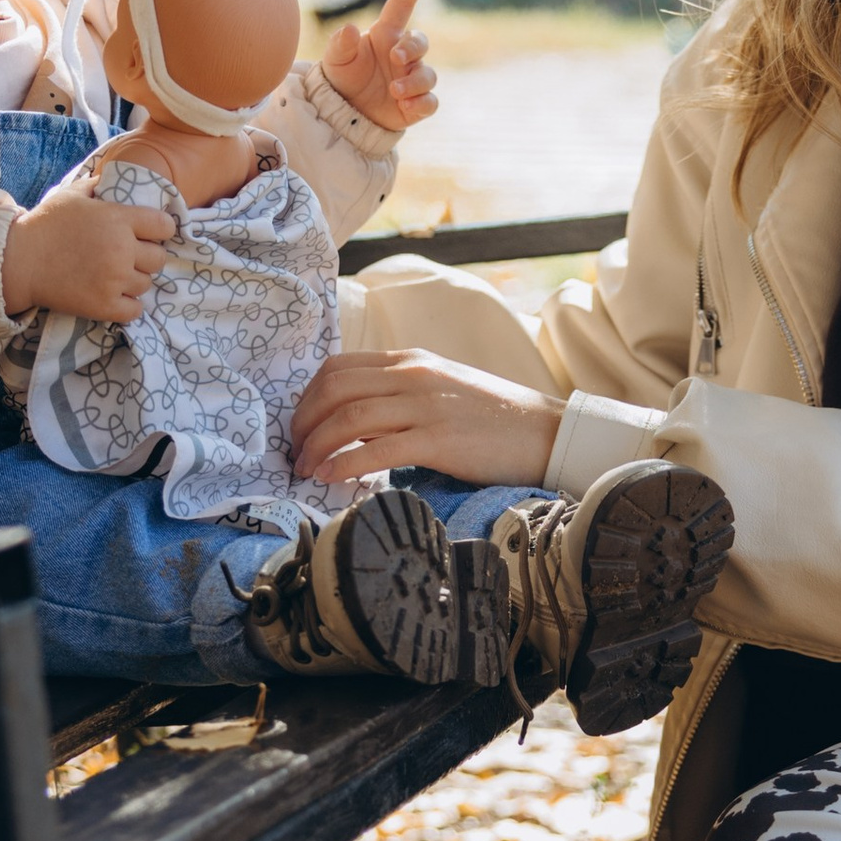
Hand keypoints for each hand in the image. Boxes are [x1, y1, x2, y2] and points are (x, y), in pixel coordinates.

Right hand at [3, 184, 177, 323]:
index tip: (148, 234)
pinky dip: (128, 305)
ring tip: (114, 275)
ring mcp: (114, 280)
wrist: (18, 261)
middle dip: (146, 257)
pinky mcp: (104, 305)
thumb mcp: (72, 194)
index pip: (164, 226)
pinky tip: (114, 296)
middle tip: (127, 257)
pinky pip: (135, 310)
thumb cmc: (45, 224)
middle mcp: (122, 250)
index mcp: (119, 219)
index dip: (159, 230)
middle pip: (159, 259)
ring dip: (134, 280)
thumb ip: (100, 185)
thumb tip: (117, 180)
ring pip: (146, 284)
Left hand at [290, 348, 561, 488]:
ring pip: (348, 417)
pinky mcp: (438, 439)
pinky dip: (345, 464)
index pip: (338, 368)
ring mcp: (425, 405)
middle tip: (294, 453)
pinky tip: (331, 479)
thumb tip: (357, 423)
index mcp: (410, 361)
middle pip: (334, 389)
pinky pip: (376, 450)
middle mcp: (413, 375)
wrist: (546, 432)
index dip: (307, 398)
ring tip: (304, 471)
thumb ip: (401, 395)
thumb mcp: (442, 389)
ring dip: (317, 446)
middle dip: (303, 423)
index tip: (300, 427)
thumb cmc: (495, 418)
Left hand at [322, 0, 436, 134]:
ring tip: (395, 90)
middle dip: (413, 47)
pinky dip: (422, 103)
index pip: (401, 6)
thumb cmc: (341, 78)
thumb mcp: (335, 59)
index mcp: (385, 36)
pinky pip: (430, 101)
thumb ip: (341, 43)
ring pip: (428, 75)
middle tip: (396, 58)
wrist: (343, 112)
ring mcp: (411, 79)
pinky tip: (406, 106)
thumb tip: (350, 28)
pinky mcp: (415, 105)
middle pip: (421, 42)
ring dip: (415, 81)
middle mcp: (402, 55)